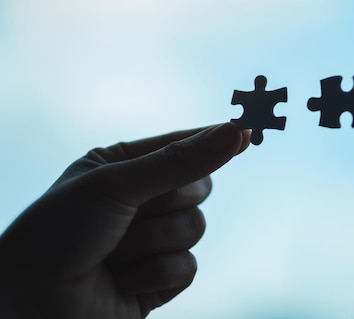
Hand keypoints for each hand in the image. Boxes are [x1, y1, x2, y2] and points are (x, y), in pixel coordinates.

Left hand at [0, 123, 249, 318]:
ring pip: (195, 229)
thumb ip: (180, 161)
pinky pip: (188, 268)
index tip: (246, 132)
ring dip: (153, 243)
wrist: (27, 304)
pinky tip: (121, 280)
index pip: (183, 146)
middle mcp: (142, 200)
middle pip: (199, 187)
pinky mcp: (158, 279)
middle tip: (131, 212)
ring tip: (114, 253)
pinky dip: (155, 274)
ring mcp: (151, 240)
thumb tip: (238, 133)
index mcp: (125, 166)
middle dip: (168, 202)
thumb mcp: (116, 187)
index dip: (212, 141)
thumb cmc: (57, 233)